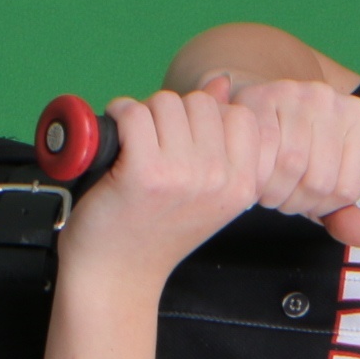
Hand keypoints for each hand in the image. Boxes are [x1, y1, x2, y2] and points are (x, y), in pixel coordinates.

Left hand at [57, 80, 359, 289]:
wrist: (117, 276)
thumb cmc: (154, 230)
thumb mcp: (202, 188)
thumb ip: (218, 136)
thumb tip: (221, 82)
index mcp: (244, 185)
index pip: (239, 114)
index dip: (205, 121)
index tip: (183, 146)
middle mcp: (220, 180)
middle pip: (200, 103)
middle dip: (171, 117)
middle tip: (153, 150)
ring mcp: (184, 175)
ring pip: (166, 103)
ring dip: (143, 116)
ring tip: (134, 149)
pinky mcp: (145, 172)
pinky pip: (134, 113)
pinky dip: (117, 116)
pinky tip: (115, 141)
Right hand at [210, 74, 359, 251]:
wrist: (257, 108)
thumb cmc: (296, 149)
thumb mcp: (326, 181)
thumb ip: (348, 215)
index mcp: (359, 116)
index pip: (347, 189)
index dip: (322, 208)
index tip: (307, 200)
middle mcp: (330, 98)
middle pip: (318, 180)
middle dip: (295, 202)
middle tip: (282, 196)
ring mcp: (295, 92)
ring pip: (289, 166)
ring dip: (272, 192)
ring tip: (268, 187)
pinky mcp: (259, 96)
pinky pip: (261, 152)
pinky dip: (254, 175)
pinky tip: (253, 174)